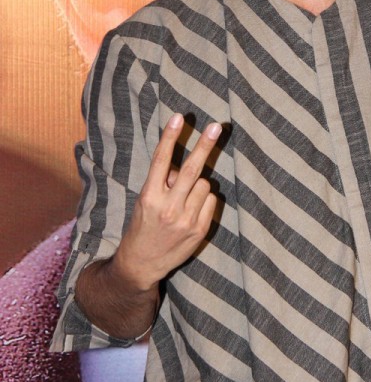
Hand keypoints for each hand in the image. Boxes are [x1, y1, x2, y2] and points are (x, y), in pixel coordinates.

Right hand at [113, 114, 221, 289]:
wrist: (142, 264)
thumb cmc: (143, 226)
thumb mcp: (145, 201)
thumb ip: (162, 182)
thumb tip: (181, 167)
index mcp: (149, 196)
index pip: (161, 160)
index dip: (170, 137)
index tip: (178, 118)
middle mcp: (168, 207)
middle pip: (190, 169)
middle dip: (204, 146)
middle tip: (216, 126)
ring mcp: (186, 220)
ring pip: (203, 184)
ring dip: (197, 185)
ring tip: (184, 200)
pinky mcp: (199, 230)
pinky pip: (210, 200)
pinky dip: (204, 200)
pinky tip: (192, 211)